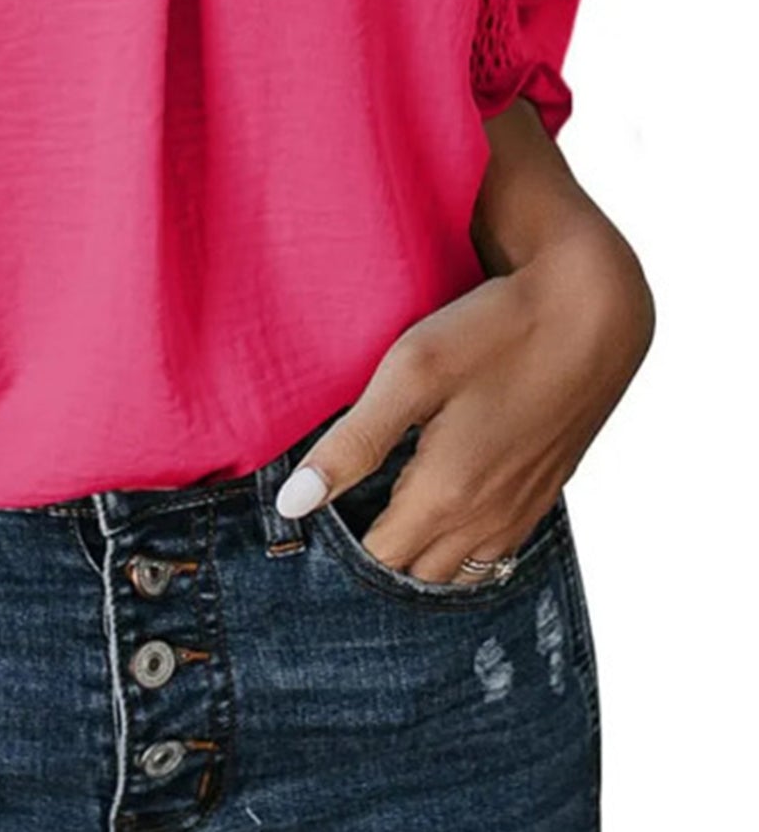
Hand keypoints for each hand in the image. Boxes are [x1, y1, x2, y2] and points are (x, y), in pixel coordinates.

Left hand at [272, 218, 655, 581]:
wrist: (594, 312)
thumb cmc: (494, 332)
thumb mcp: (410, 373)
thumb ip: (352, 443)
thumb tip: (292, 504)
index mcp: (446, 497)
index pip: (378, 561)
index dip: (339, 549)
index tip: (312, 520)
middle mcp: (488, 520)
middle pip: (417, 573)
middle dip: (377, 557)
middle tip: (341, 514)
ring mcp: (522, 509)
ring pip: (459, 568)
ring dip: (420, 553)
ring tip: (384, 511)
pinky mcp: (545, 490)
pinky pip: (496, 549)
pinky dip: (461, 543)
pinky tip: (442, 500)